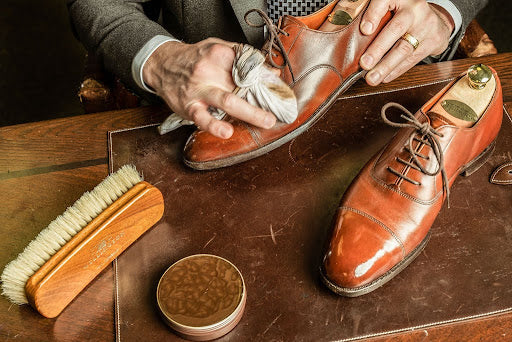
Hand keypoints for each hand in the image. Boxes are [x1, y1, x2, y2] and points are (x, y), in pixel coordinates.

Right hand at [143, 38, 276, 138]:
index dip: (266, 78)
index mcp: (220, 54)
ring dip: (249, 112)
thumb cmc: (194, 59)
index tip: (279, 89)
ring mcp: (199, 89)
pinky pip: (202, 117)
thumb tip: (272, 72)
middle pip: (242, 84)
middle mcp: (210, 70)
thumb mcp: (217, 48)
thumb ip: (244, 59)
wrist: (162, 64)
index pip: (249, 65)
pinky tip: (226, 132)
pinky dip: (214, 126)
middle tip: (278, 110)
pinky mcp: (188, 105)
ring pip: (226, 100)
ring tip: (265, 121)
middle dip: (263, 98)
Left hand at [359, 0, 454, 85]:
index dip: (374, 15)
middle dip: (378, 49)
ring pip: (404, 48)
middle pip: (396, 29)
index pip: (385, 1)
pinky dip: (396, 70)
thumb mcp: (389, 7)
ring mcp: (426, 24)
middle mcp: (415, 8)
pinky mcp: (433, 40)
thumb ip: (373, 15)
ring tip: (372, 78)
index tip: (364, 30)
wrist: (434, 19)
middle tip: (365, 63)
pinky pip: (412, 59)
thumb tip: (350, 30)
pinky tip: (385, 77)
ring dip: (386, 66)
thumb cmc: (402, 13)